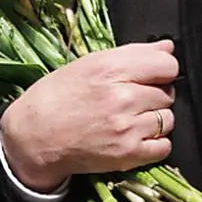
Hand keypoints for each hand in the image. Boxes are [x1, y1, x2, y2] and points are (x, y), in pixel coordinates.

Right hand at [0, 39, 177, 191]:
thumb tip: (168, 47)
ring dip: (155, 119)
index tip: (153, 74)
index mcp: (111, 68)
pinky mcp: (127, 154)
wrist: (33, 137)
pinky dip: (154, 142)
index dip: (162, 69)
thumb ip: (133, 53)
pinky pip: (164, 146)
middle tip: (133, 98)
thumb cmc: (58, 96)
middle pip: (168, 92)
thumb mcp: (90, 63)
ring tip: (131, 118)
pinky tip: (135, 136)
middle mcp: (122, 96)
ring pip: (168, 119)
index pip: (167, 64)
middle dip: (155, 94)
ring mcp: (126, 127)